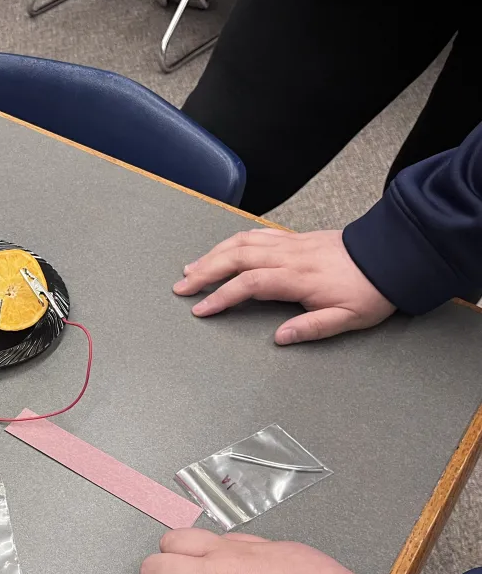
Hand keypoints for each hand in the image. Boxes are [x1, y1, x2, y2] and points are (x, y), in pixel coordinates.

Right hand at [175, 229, 395, 343]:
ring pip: (242, 242)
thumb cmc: (370, 291)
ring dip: (213, 254)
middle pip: (236, 257)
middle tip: (181, 287)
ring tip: (191, 268)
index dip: (222, 296)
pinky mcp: (294, 238)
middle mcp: (289, 256)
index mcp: (299, 277)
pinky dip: (233, 241)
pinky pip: (256, 235)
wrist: (393, 257)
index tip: (201, 310)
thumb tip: (279, 339)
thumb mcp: (348, 319)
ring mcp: (290, 244)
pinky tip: (222, 250)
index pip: (249, 284)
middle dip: (204, 271)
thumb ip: (311, 328)